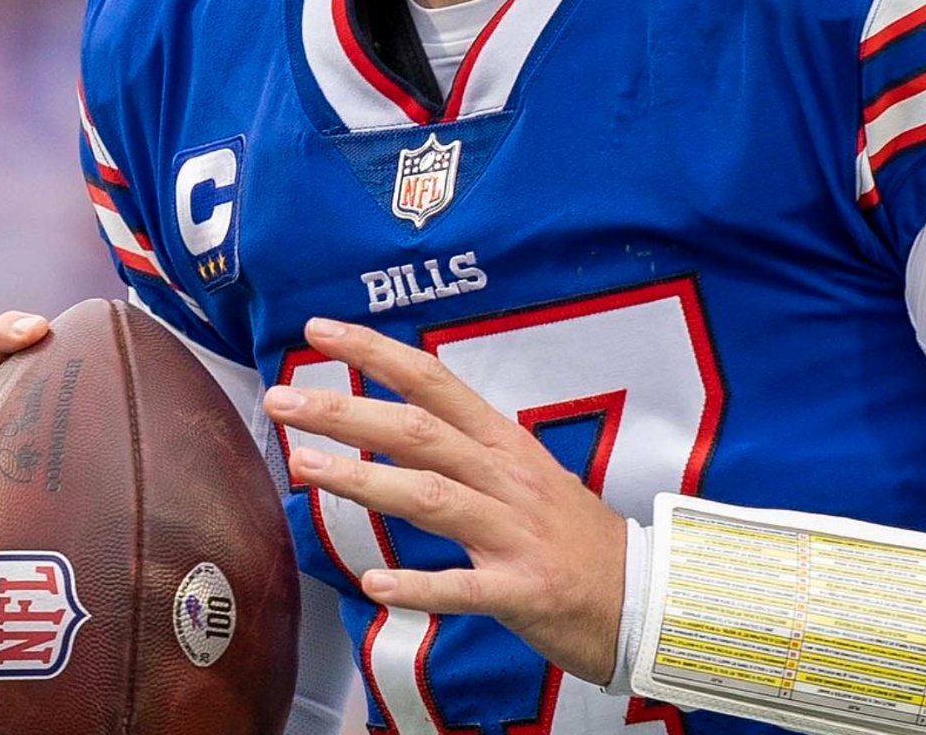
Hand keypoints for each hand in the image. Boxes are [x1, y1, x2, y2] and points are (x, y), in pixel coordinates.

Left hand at [263, 317, 627, 685]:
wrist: (642, 594)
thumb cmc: (571, 537)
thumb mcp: (525, 476)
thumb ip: (464, 452)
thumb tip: (392, 428)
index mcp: (506, 444)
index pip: (435, 382)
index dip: (377, 354)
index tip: (321, 331)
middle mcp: (508, 477)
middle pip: (420, 432)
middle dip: (346, 411)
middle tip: (283, 399)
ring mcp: (516, 533)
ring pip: (432, 496)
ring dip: (363, 480)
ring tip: (303, 466)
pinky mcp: (521, 589)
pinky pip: (464, 587)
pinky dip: (419, 585)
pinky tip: (375, 583)